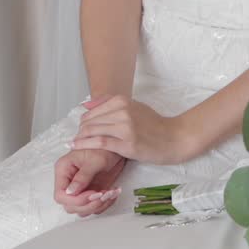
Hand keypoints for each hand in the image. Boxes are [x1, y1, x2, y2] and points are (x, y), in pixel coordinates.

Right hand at [53, 149, 125, 216]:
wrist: (116, 145)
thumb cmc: (104, 147)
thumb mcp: (94, 160)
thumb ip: (82, 177)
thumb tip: (70, 192)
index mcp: (63, 170)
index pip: (60, 195)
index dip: (76, 200)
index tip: (93, 194)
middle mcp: (69, 181)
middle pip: (70, 206)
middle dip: (89, 205)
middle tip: (104, 195)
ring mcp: (80, 188)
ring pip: (82, 209)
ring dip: (98, 206)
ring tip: (111, 193)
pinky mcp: (91, 192)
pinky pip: (94, 207)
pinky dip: (105, 204)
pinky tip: (113, 193)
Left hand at [71, 95, 198, 164]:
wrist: (174, 138)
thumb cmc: (155, 125)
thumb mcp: (135, 107)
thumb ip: (111, 104)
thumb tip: (86, 104)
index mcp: (123, 100)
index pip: (94, 109)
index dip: (84, 120)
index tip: (81, 129)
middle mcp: (123, 111)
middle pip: (91, 120)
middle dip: (81, 130)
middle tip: (76, 139)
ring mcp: (125, 127)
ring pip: (93, 130)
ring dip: (80, 138)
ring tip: (75, 144)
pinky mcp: (127, 143)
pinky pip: (100, 142)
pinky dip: (86, 144)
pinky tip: (78, 147)